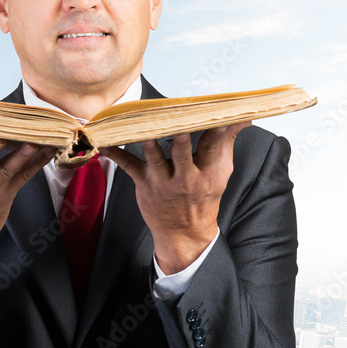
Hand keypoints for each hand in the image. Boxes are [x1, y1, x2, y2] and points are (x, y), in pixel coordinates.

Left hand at [100, 122, 248, 273]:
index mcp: (207, 173)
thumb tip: (242, 119)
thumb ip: (227, 143)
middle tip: (177, 121)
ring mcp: (163, 181)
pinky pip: (128, 166)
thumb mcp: (221, 173)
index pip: (212, 146)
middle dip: (180, 136)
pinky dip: (115, 154)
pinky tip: (104, 143)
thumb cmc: (203, 198)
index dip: (215, 129)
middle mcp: (185, 177)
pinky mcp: (145, 183)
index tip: (216, 114)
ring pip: (154, 157)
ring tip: (140, 126)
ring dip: (147, 142)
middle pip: (181, 151)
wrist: (184, 233)